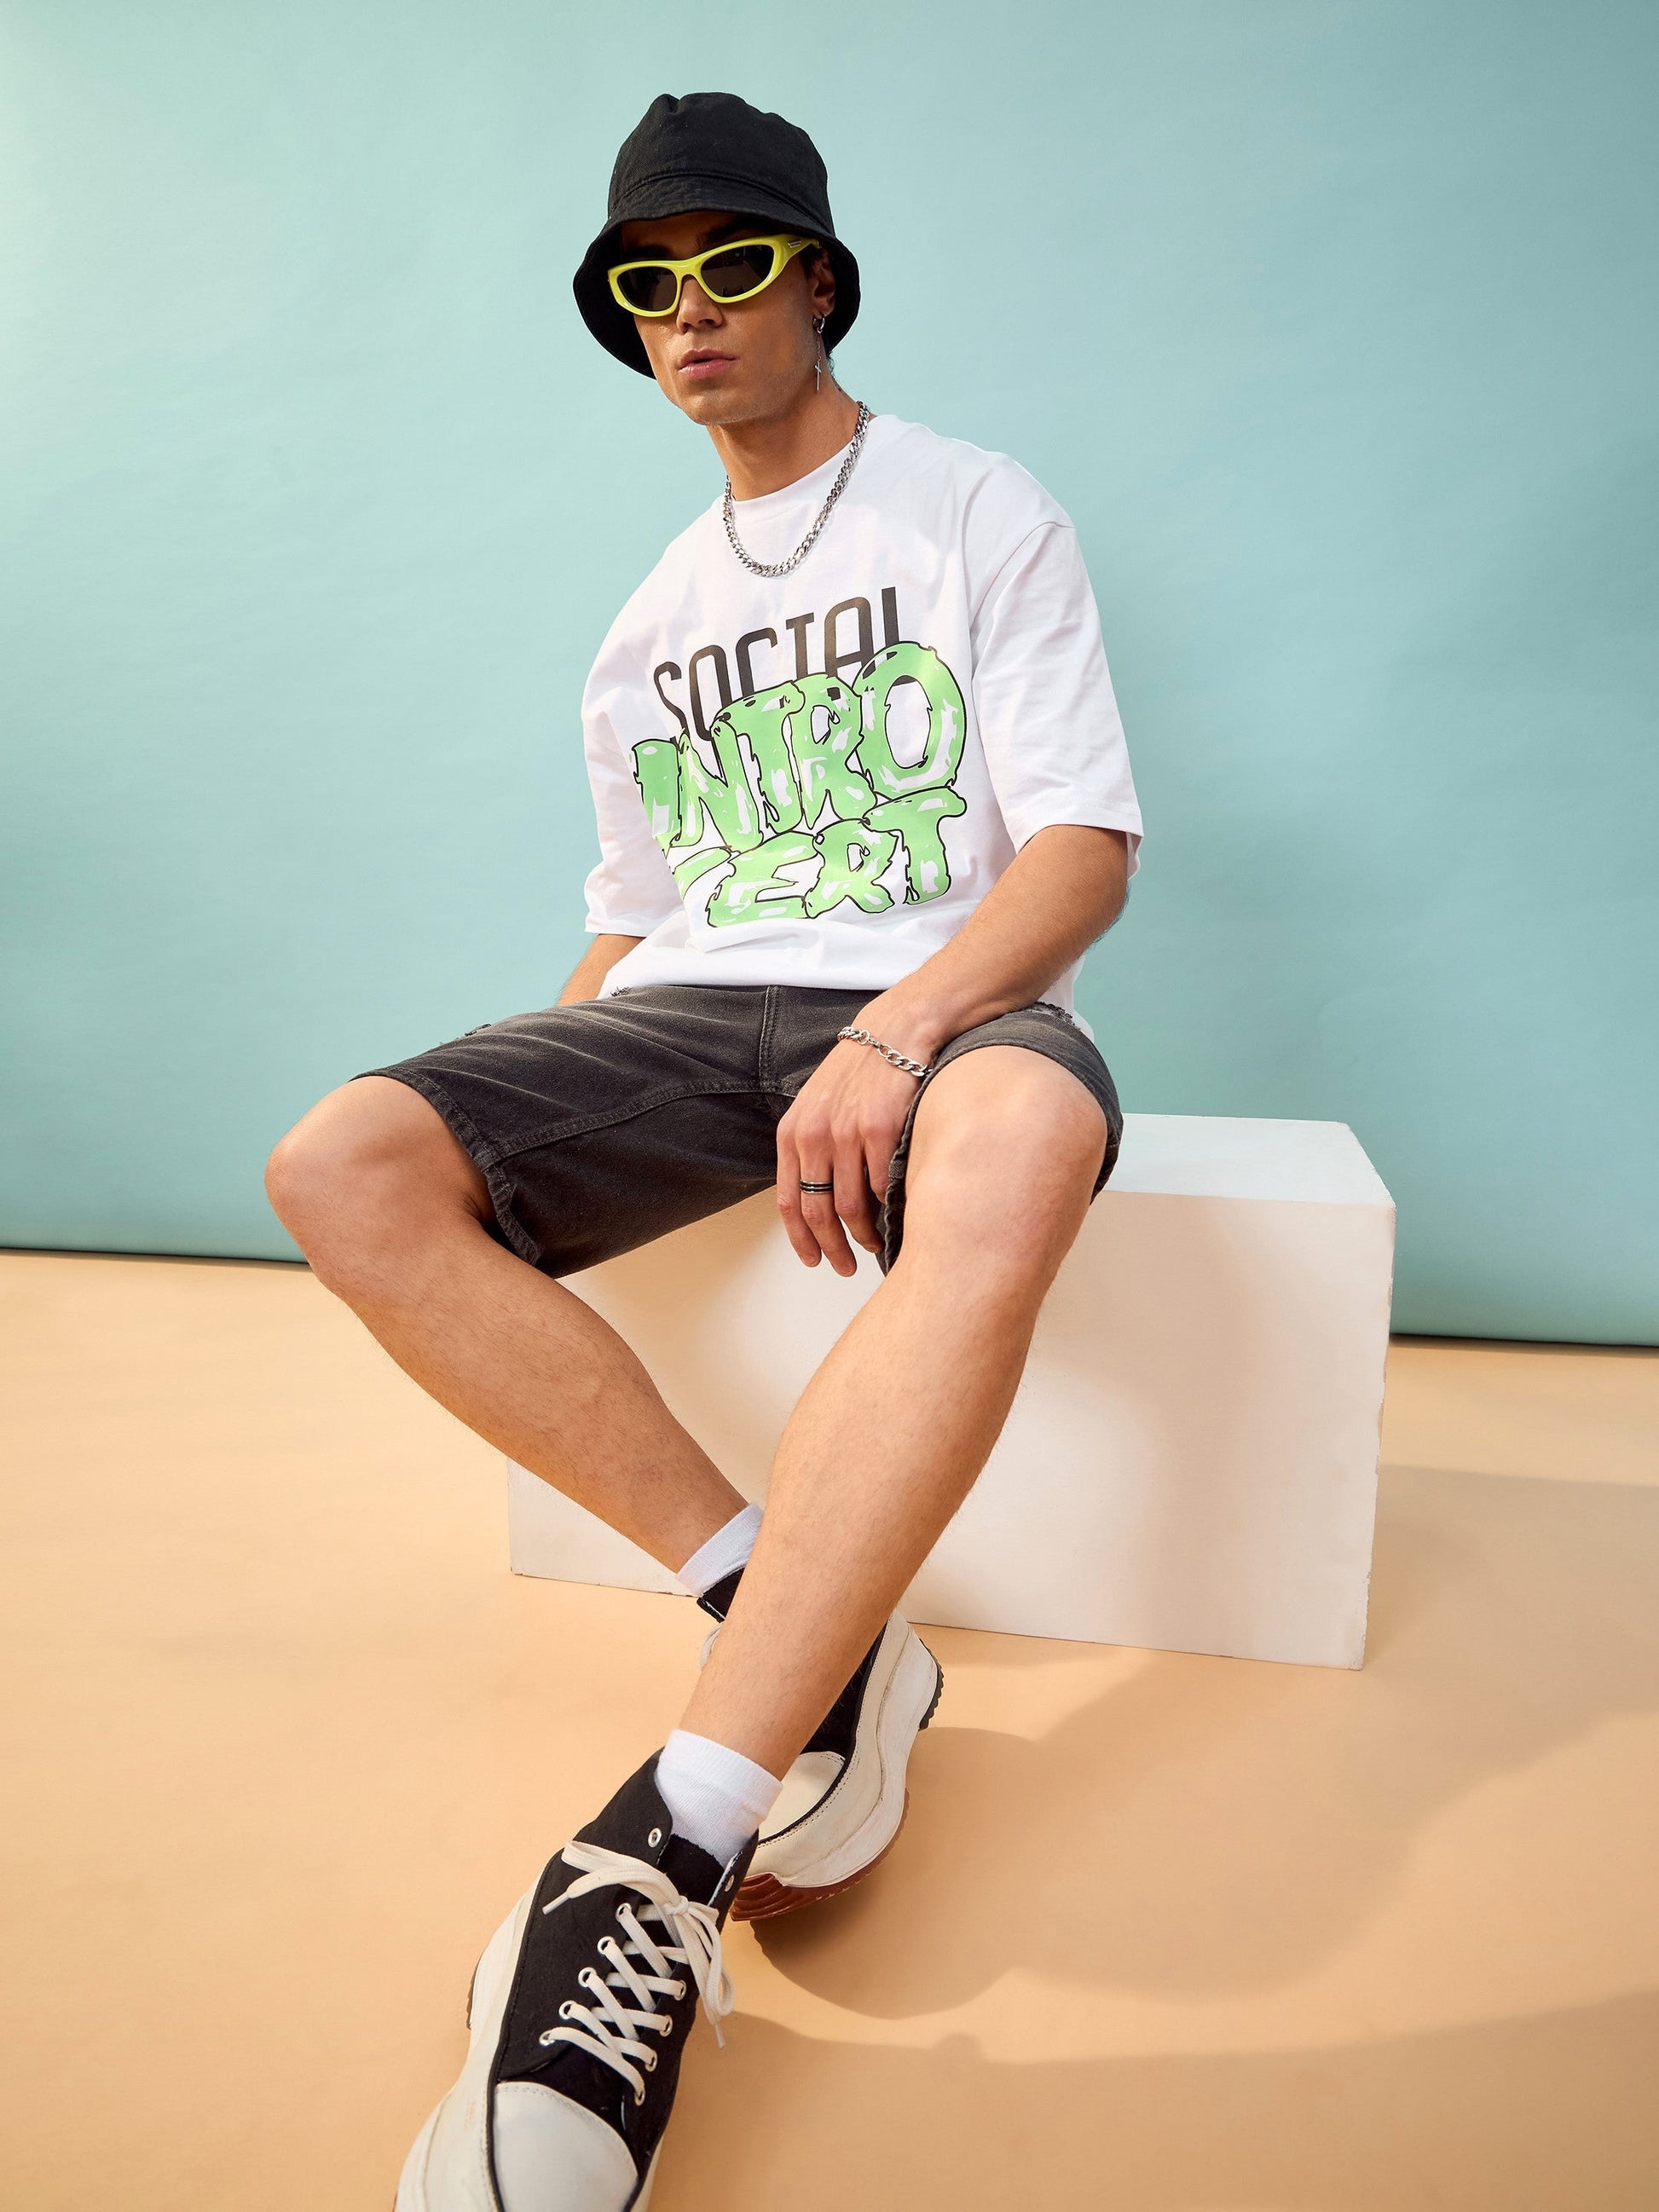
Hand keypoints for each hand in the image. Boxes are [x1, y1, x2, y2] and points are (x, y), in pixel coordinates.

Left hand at [775, 1027, 927, 1275]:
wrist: (894, 1033)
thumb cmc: (858, 1073)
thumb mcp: (817, 1106)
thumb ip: (810, 1149)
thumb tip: (815, 1200)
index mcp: (793, 1133)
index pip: (789, 1203)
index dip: (801, 1240)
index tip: (814, 1261)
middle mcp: (814, 1135)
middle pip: (818, 1213)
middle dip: (832, 1249)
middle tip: (846, 1266)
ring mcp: (846, 1134)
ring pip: (852, 1208)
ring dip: (863, 1236)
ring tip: (874, 1245)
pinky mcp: (880, 1130)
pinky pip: (882, 1186)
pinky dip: (888, 1208)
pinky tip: (894, 1214)